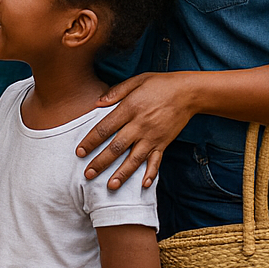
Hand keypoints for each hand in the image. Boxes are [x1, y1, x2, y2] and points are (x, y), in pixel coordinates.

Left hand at [77, 72, 196, 189]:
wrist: (188, 92)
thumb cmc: (159, 84)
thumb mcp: (136, 81)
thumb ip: (115, 92)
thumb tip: (96, 103)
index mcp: (129, 109)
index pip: (105, 128)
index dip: (91, 141)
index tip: (79, 152)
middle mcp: (140, 126)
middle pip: (117, 147)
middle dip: (101, 162)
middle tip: (88, 174)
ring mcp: (153, 136)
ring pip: (135, 159)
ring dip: (122, 173)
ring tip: (111, 186)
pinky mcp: (164, 143)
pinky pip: (157, 161)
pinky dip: (151, 173)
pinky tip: (144, 185)